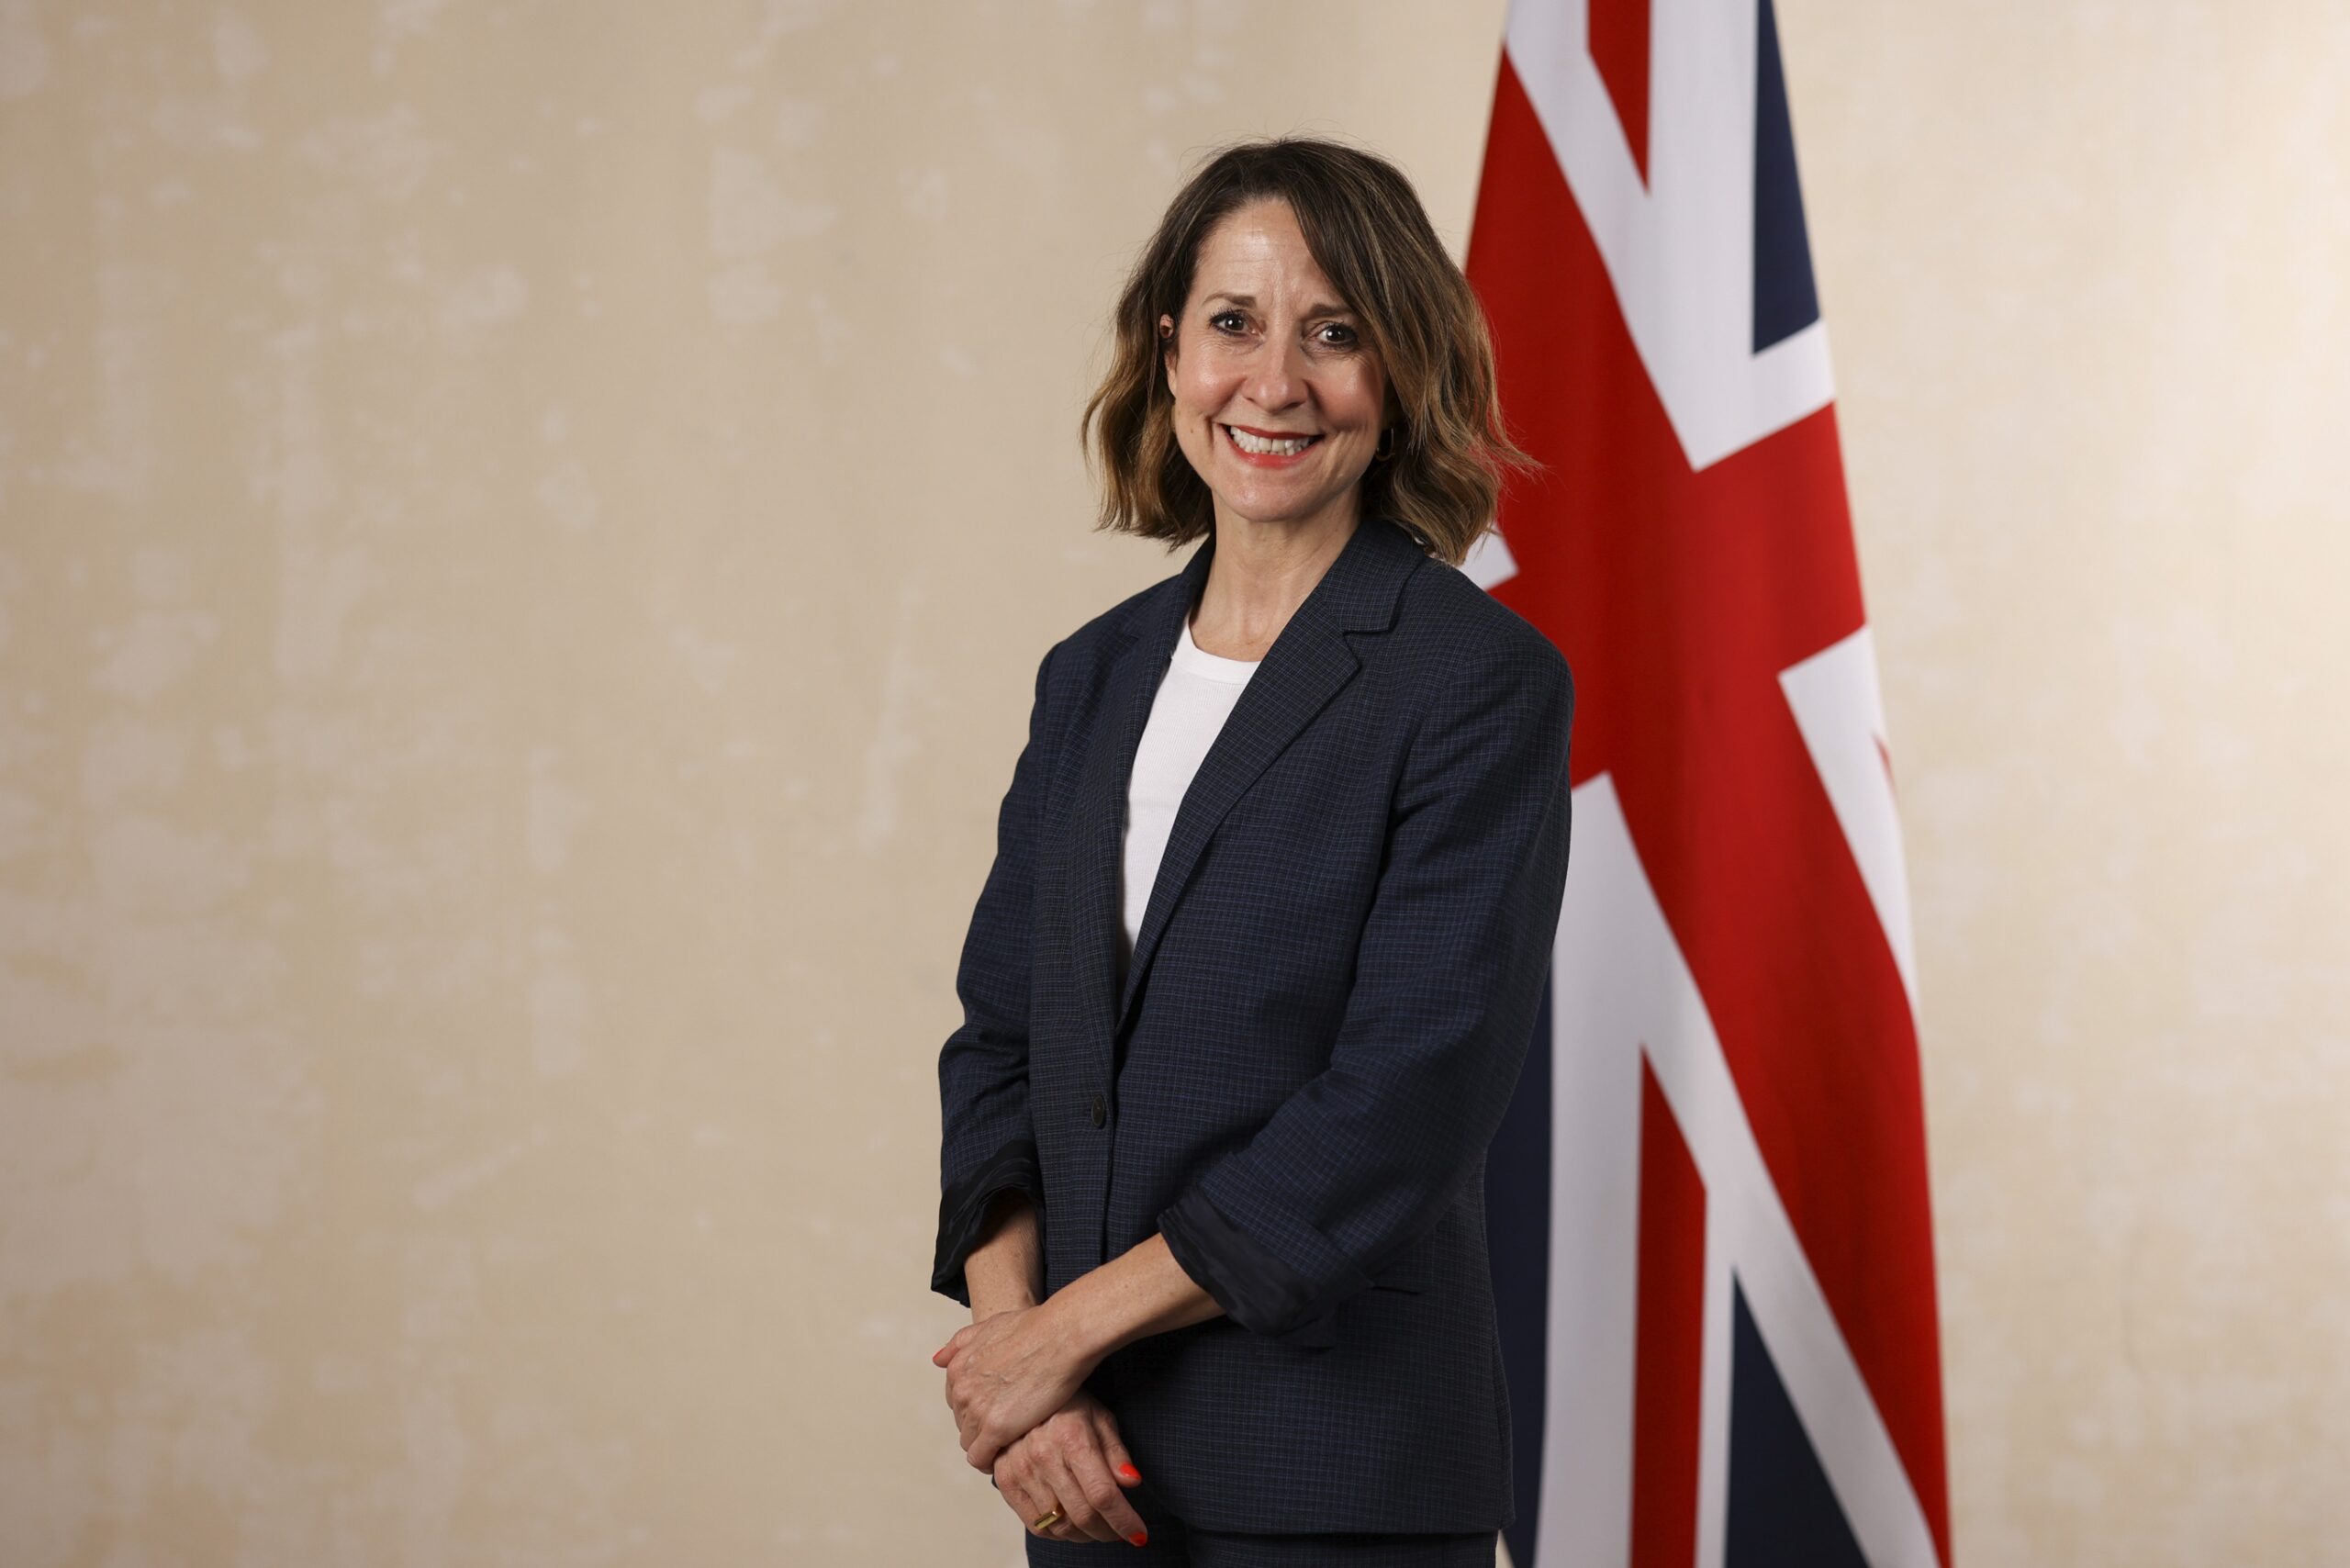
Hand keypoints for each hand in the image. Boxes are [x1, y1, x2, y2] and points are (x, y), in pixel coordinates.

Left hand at [932, 1301, 1094, 1472]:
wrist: (1060, 1336)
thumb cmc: (1034, 1327)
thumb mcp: (989, 1325)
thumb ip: (960, 1343)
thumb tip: (937, 1359)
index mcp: (958, 1367)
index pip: (956, 1401)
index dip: (976, 1408)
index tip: (994, 1411)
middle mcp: (962, 1389)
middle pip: (962, 1422)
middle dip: (980, 1426)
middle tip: (1006, 1428)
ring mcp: (977, 1410)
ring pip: (969, 1442)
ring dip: (985, 1446)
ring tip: (1007, 1445)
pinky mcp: (996, 1428)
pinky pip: (980, 1457)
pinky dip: (989, 1462)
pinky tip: (1003, 1459)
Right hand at [991, 1388, 1148, 1545]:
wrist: (1021, 1392)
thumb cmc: (1069, 1405)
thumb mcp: (1100, 1417)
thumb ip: (1116, 1451)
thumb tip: (1132, 1481)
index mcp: (1071, 1436)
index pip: (1102, 1494)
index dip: (1124, 1520)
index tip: (1139, 1535)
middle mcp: (1043, 1455)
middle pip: (1082, 1515)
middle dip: (1108, 1532)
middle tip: (1120, 1531)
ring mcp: (1020, 1470)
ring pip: (1060, 1525)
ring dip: (1085, 1535)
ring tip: (1098, 1527)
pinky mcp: (1005, 1481)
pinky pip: (1036, 1525)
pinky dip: (1059, 1533)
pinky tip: (1072, 1524)